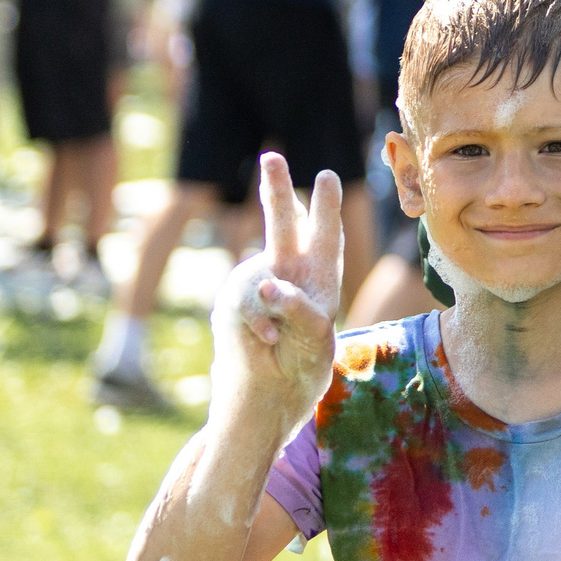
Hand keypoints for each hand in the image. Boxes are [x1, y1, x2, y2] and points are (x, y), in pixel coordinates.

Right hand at [207, 154, 342, 434]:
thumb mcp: (316, 338)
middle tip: (272, 158)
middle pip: (282, 225)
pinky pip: (250, 304)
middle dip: (275, 191)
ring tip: (279, 337)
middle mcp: (285, 274)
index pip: (323, 237)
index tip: (326, 176)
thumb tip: (268, 285)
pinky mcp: (234, 308)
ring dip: (277, 303)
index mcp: (318, 278)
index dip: (324, 208)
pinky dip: (262, 323)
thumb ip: (301, 309)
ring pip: (262, 273)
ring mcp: (255, 289)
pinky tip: (269, 342)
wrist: (267, 403)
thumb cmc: (300, 369)